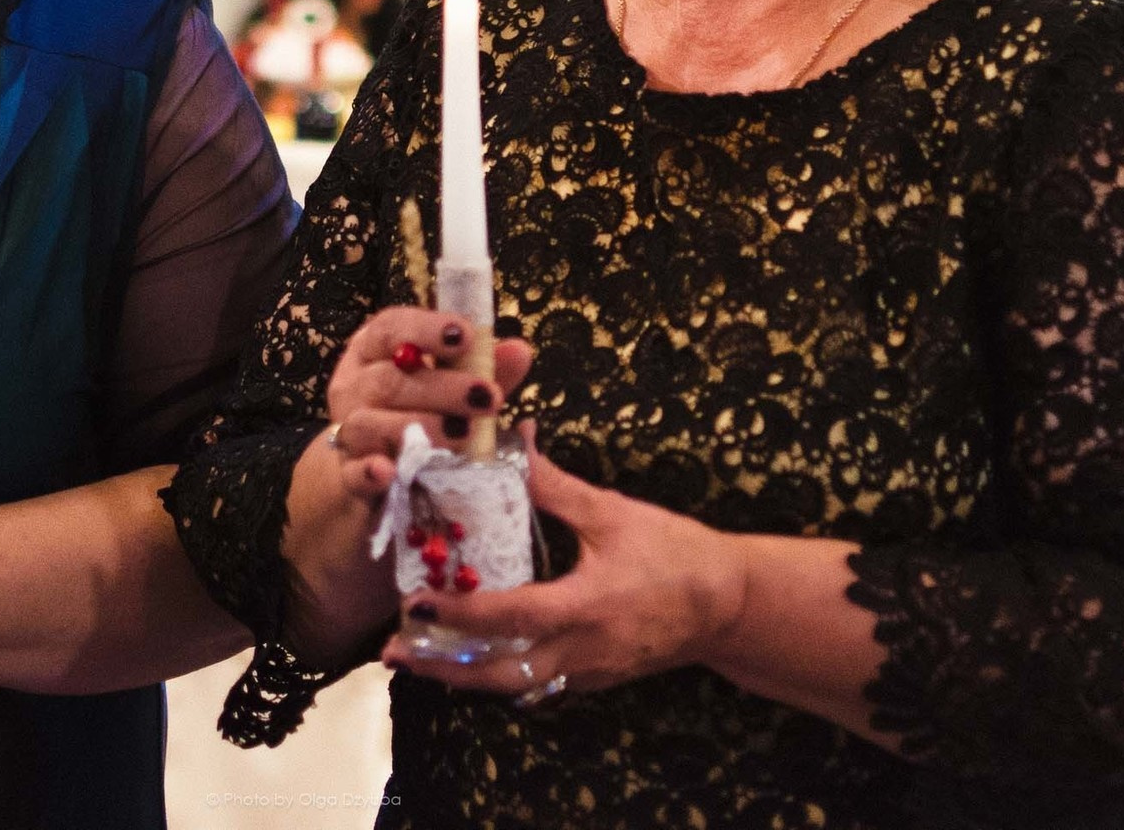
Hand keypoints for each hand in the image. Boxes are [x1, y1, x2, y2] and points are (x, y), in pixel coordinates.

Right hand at [325, 307, 531, 498]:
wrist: (376, 478)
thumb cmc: (419, 418)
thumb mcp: (452, 390)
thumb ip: (484, 370)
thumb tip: (520, 350)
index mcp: (374, 353)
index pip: (390, 329)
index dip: (426, 329)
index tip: (465, 335)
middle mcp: (353, 388)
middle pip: (388, 380)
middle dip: (442, 387)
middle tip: (487, 396)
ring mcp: (346, 434)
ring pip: (368, 423)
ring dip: (418, 427)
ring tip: (464, 435)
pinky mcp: (348, 478)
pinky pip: (352, 474)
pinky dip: (369, 471)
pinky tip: (389, 471)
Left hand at [382, 425, 744, 702]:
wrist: (729, 605)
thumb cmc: (676, 553)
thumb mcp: (613, 513)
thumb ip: (555, 486)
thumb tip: (514, 439)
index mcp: (585, 607)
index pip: (508, 617)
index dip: (457, 613)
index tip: (415, 603)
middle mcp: (581, 650)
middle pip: (498, 672)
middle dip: (443, 666)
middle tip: (395, 651)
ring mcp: (587, 671)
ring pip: (514, 684)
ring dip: (464, 674)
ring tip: (419, 659)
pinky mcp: (594, 678)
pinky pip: (536, 683)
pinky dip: (498, 673)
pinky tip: (470, 657)